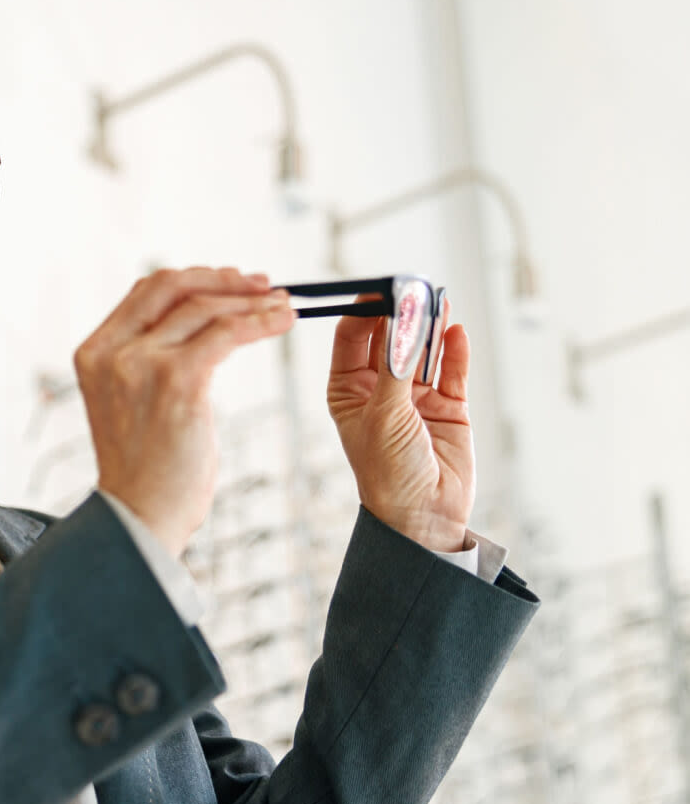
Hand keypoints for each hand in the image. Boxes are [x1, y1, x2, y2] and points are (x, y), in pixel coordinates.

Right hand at [74, 267, 294, 555]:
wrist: (139, 518)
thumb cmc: (146, 470)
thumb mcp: (132, 402)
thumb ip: (146, 361)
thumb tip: (199, 323)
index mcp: (95, 352)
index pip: (145, 292)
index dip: (193, 279)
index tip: (230, 283)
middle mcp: (112, 351)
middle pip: (172, 286)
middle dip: (222, 279)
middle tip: (263, 285)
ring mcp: (141, 363)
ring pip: (205, 307)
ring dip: (251, 301)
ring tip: (284, 307)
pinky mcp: (177, 380)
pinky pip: (227, 333)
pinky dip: (260, 321)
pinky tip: (283, 322)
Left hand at [326, 299, 474, 551]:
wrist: (424, 517)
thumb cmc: (387, 471)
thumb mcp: (384, 413)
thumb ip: (397, 364)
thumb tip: (404, 317)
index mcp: (347, 390)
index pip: (352, 337)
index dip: (365, 311)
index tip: (381, 289)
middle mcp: (380, 388)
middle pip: (389, 337)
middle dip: (401, 312)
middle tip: (414, 287)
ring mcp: (415, 396)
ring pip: (423, 349)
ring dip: (430, 325)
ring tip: (438, 298)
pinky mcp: (449, 406)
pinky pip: (452, 370)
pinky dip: (454, 349)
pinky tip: (455, 329)